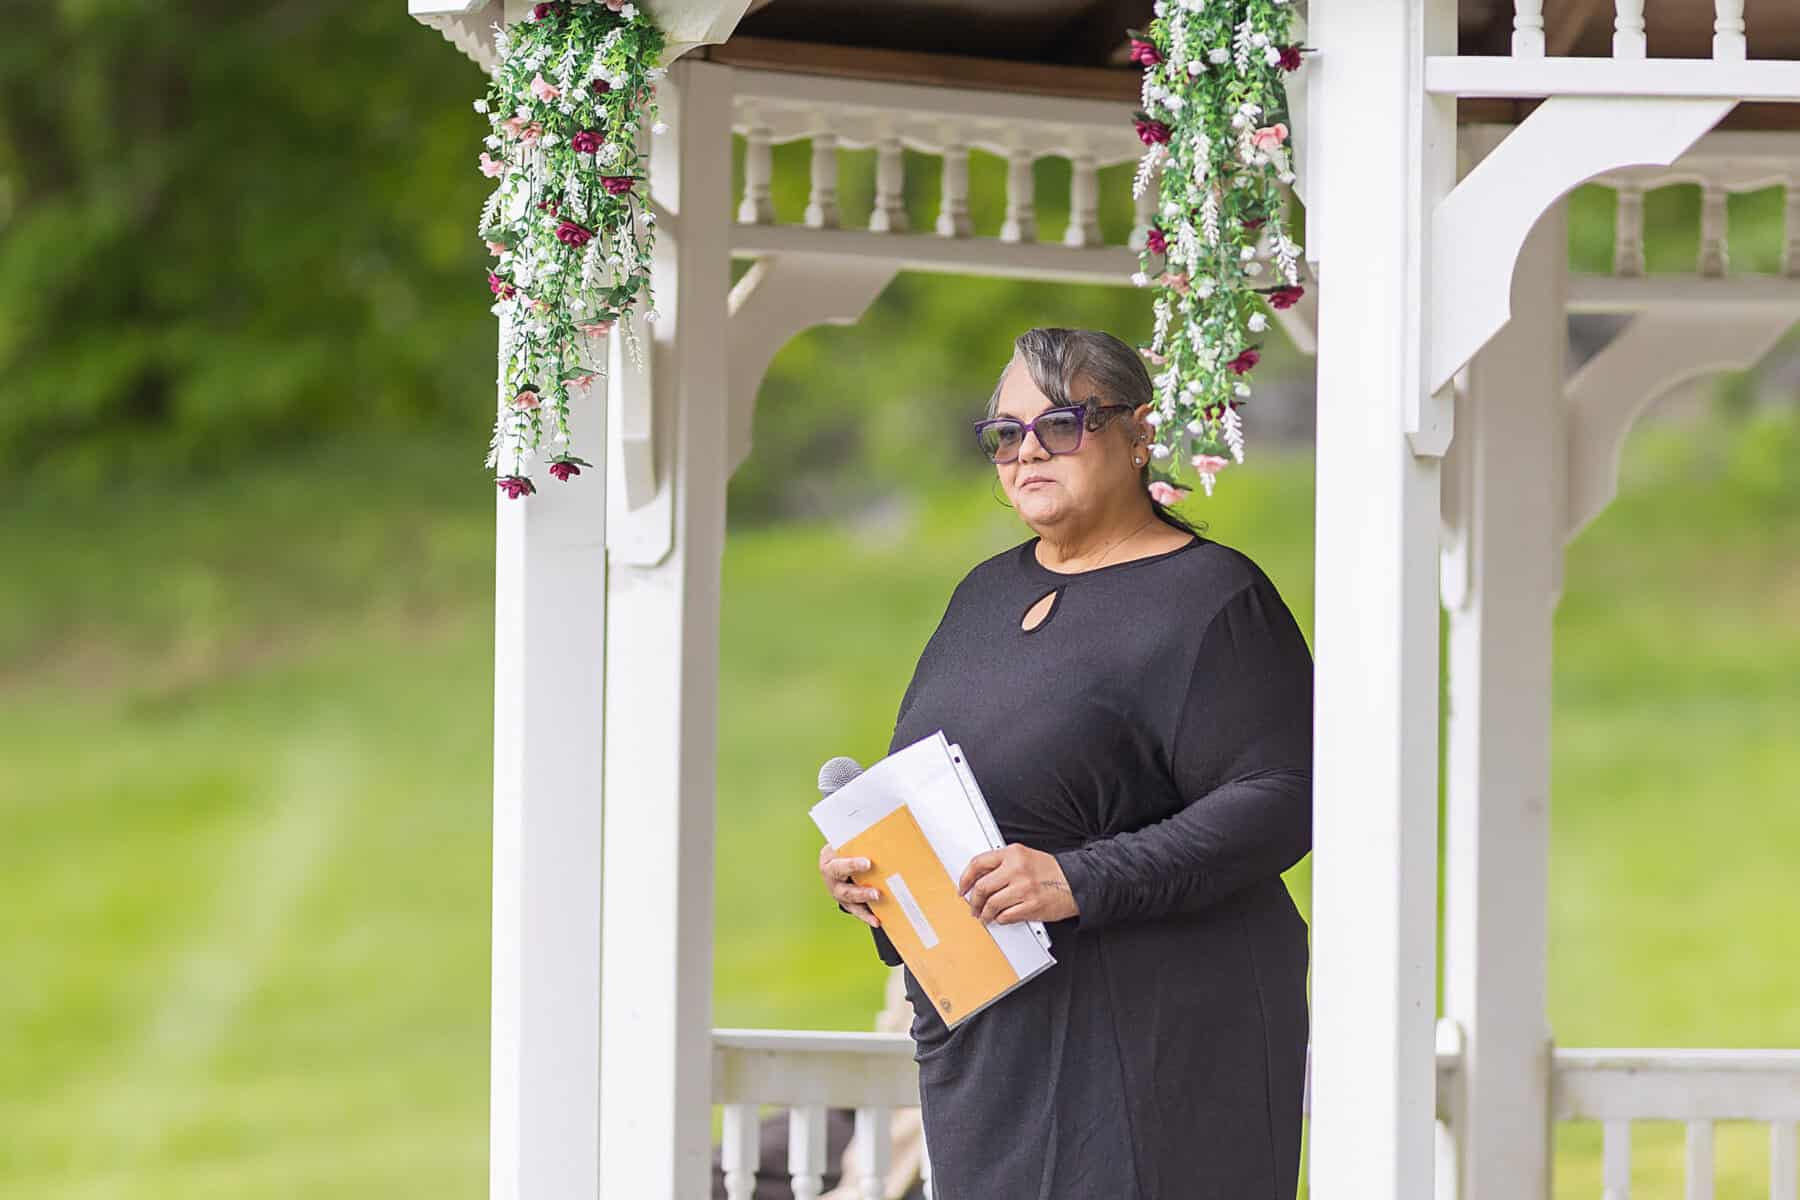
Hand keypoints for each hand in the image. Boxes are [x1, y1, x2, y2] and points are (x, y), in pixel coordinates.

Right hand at [819, 842, 882, 928]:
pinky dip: (867, 916)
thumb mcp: (848, 842)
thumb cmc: (846, 848)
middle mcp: (831, 877)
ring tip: (878, 900)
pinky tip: (877, 920)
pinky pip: (857, 910)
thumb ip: (861, 841)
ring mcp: (838, 891)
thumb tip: (887, 836)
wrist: (838, 858)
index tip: (868, 863)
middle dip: (861, 890)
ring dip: (865, 900)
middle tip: (877, 892)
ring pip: (849, 899)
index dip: (853, 865)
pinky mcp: (846, 902)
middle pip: (844, 887)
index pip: (840, 863)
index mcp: (829, 859)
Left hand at [958, 844, 1078, 924]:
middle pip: (982, 887)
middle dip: (973, 901)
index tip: (962, 887)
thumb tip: (977, 878)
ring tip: (985, 916)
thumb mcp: (1024, 857)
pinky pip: (1006, 916)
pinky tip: (1001, 917)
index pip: (978, 863)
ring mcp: (1024, 888)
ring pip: (991, 905)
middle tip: (973, 907)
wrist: (1076, 882)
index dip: (965, 878)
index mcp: (1013, 853)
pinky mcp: (1031, 905)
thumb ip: (1002, 864)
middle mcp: (1017, 869)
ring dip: (985, 914)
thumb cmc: (1051, 871)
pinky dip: (1000, 919)